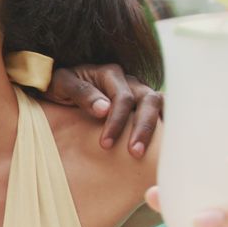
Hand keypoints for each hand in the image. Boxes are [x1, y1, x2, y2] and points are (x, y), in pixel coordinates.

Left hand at [44, 64, 162, 157]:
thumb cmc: (60, 85)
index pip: (123, 97)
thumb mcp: (61, 83)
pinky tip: (164, 144)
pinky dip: (166, 123)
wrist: (61, 87)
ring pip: (158, 104)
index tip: (105, 144)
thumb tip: (104, 109)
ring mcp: (139, 90)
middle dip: (142, 127)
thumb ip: (81, 92)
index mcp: (110, 73)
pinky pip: (162, 110)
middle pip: (147, 100)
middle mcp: (129, 80)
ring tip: (144, 153)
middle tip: (134, 152)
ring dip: (154, 128)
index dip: (117, 121)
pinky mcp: (144, 103)